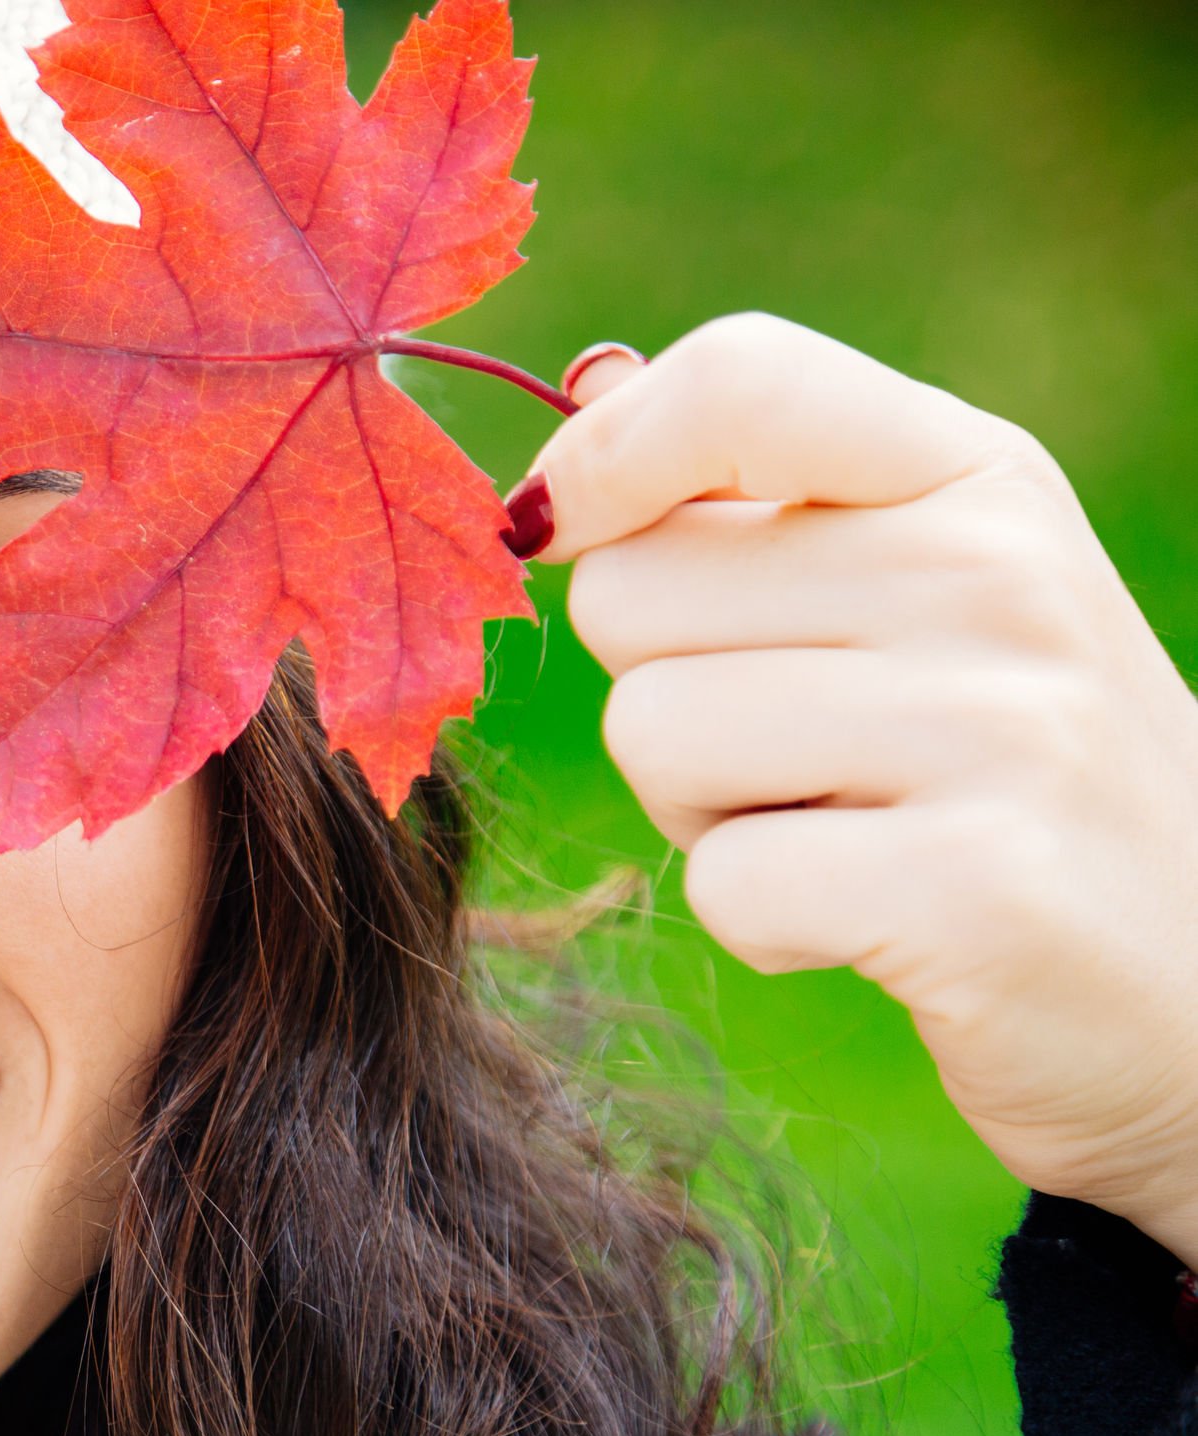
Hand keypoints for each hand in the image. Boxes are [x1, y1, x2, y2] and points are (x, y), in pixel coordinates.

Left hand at [521, 312, 1197, 1267]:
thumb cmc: (1010, 778)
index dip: (602, 455)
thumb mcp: (925, 595)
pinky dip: (764, 923)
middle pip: (628, 591)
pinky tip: (877, 918)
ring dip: (705, 814)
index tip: (559, 529)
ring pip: (650, 734)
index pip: (741, 377)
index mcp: (979, 477)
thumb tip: (590, 381)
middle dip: (667, 687)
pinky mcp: (976, 888)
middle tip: (807, 755)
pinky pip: (720, 882)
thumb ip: (757, 492)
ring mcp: (1000, 727)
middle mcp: (998, 574)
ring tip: (851, 830)